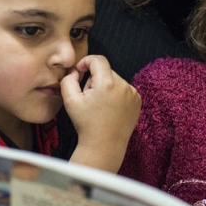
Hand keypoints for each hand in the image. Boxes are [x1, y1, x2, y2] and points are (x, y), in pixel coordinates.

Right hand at [61, 55, 140, 171]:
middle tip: (89, 97)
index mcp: (107, 84)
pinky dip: (116, 94)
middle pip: (106, 71)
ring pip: (115, 80)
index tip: (80, 71)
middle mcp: (123, 86)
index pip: (98, 60)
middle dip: (95, 79)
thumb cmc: (86, 124)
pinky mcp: (137, 100)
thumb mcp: (70, 101)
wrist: (104, 145)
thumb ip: (68, 80)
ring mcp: (132, 93)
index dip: (86, 62)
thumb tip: (76, 71)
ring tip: (100, 105)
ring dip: (106, 86)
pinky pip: (124, 89)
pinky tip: (110, 108)